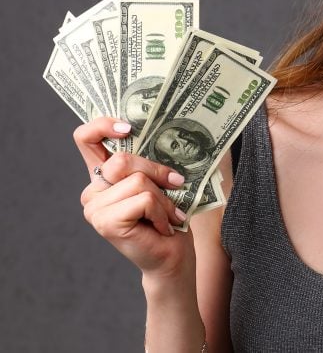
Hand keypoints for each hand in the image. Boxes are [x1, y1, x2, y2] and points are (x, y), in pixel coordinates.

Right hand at [75, 117, 195, 277]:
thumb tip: (163, 131)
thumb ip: (148, 161)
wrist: (171, 258)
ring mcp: (94, 208)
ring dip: (163, 198)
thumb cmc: (168, 218)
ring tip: (167, 215)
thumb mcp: (160, 182)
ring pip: (138, 180)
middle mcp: (92, 190)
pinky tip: (162, 227)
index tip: (128, 127)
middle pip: (123, 160)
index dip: (102, 125)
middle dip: (157, 172)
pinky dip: (162, 212)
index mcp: (103, 176)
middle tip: (175, 187)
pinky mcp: (105, 222)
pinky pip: (144, 199)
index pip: (86, 138)